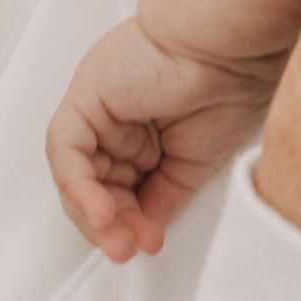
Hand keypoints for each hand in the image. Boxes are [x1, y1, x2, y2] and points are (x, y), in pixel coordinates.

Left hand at [45, 19, 283, 261]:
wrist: (231, 50)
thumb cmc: (229, 90)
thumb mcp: (196, 162)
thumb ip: (165, 196)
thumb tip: (145, 233)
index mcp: (148, 136)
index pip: (124, 190)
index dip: (132, 222)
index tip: (149, 244)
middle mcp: (119, 125)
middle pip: (96, 188)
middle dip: (110, 225)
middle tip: (127, 250)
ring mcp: (99, 114)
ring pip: (77, 177)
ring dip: (94, 214)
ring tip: (118, 239)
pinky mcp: (84, 103)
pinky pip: (69, 154)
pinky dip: (80, 187)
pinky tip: (103, 212)